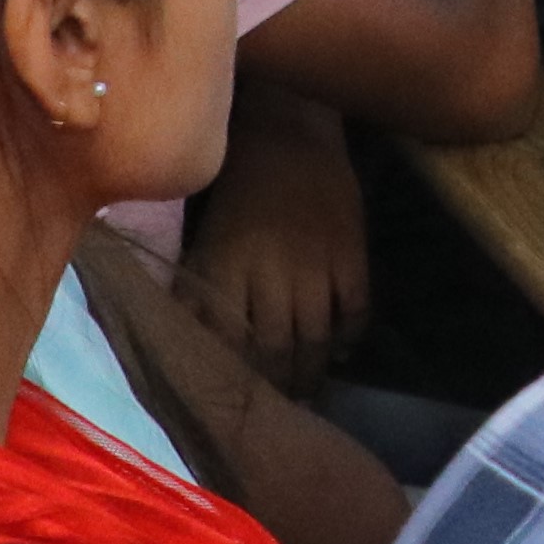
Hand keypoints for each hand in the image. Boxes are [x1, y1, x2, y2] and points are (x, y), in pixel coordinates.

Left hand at [178, 91, 368, 388]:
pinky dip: (350, 336)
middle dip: (278, 386)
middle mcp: (271, 273)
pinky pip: (356, 311)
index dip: (238, 381)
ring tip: (310, 390)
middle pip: (276, 351)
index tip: (240, 405)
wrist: (287, 134)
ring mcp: (316, 264)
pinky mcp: (353, 253)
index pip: (232, 346)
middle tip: (280, 410)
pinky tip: (341, 348)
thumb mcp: (206, 242)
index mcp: (226, 269)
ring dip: (313, 372)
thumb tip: (187, 350)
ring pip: (316, 340)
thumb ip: (197, 294)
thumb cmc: (237, 195)